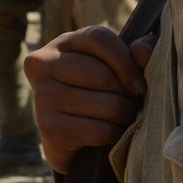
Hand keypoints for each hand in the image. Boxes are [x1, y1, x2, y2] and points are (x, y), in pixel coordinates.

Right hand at [25, 27, 154, 174]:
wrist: (77, 144)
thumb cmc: (103, 95)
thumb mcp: (121, 68)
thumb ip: (139, 52)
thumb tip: (140, 49)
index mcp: (63, 42)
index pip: (99, 38)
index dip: (126, 61)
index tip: (139, 86)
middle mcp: (43, 63)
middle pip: (102, 74)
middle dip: (127, 95)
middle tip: (134, 106)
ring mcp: (42, 95)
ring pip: (104, 104)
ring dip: (125, 116)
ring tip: (126, 120)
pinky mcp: (47, 126)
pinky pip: (98, 130)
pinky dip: (114, 134)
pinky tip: (114, 134)